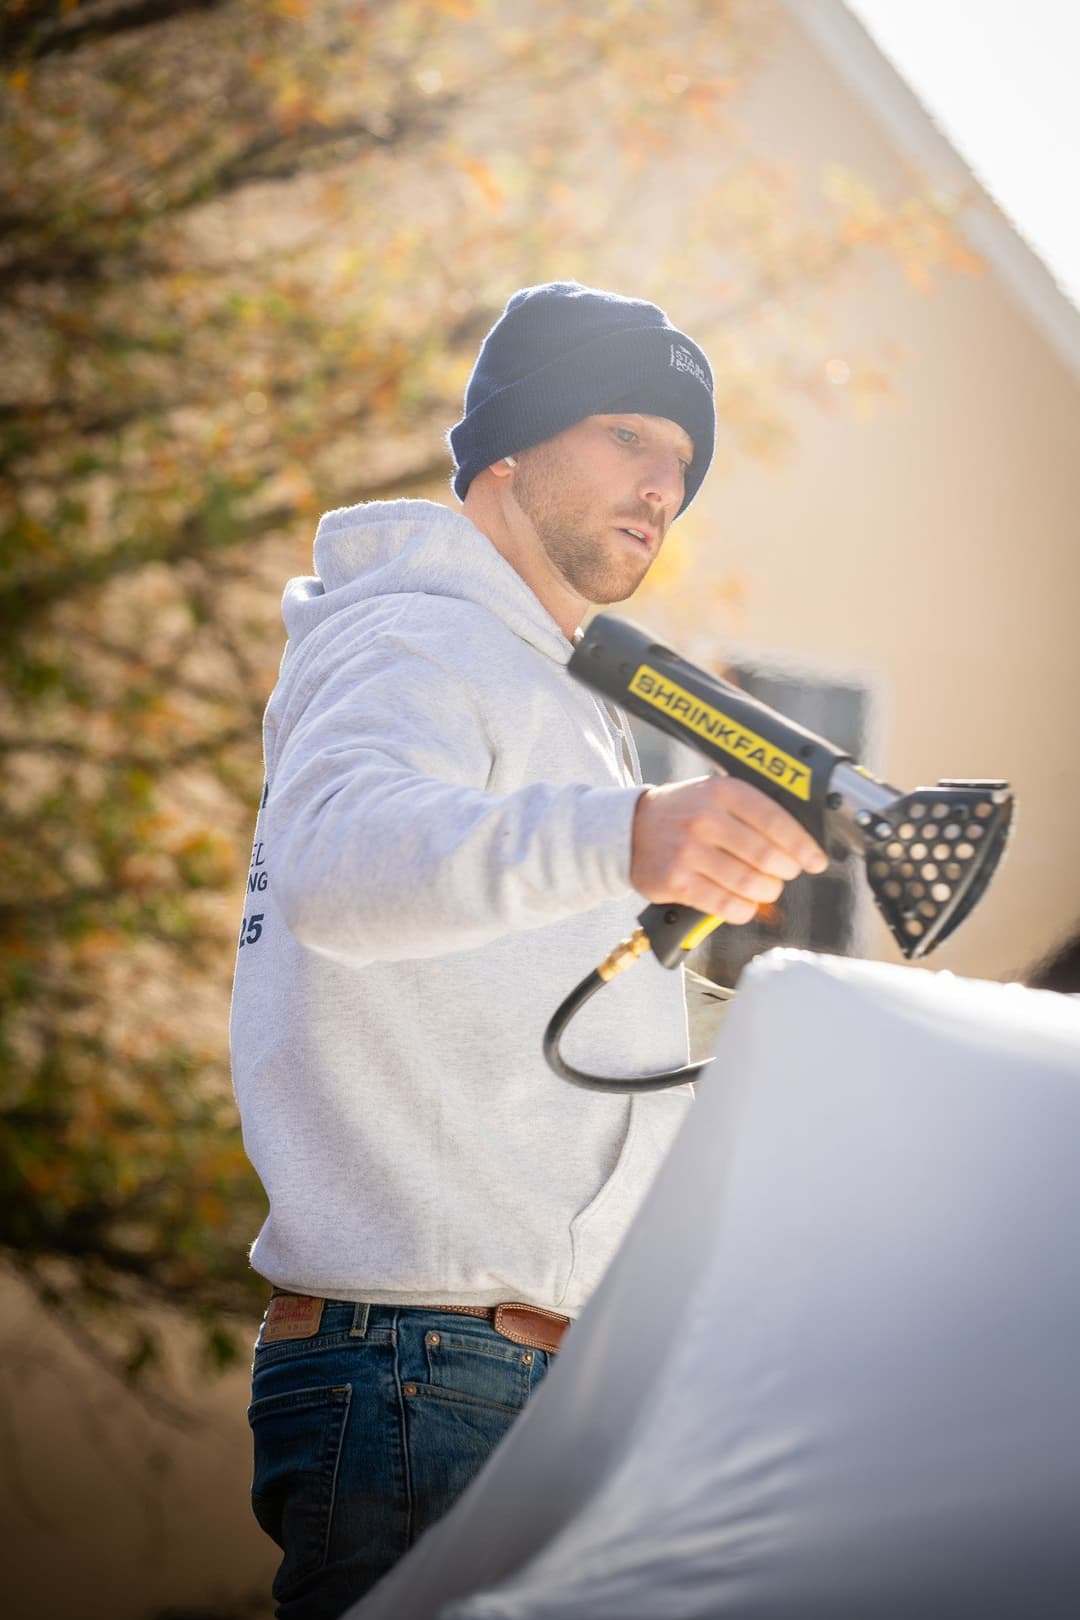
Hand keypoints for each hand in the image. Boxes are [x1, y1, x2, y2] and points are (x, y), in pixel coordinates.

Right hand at [630, 775, 828, 923]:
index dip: (802, 845)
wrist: (629, 829)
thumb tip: (799, 845)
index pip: (775, 820)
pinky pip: (726, 905)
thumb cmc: (683, 814)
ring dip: (765, 892)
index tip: (815, 861)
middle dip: (785, 872)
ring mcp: (688, 851)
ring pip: (749, 884)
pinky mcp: (676, 881)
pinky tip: (743, 903)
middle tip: (783, 875)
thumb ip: (753, 813)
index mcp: (721, 791)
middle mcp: (704, 818)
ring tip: (763, 889)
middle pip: (766, 856)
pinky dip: (743, 909)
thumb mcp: (715, 796)